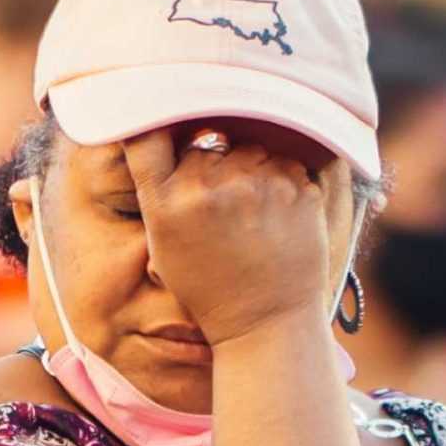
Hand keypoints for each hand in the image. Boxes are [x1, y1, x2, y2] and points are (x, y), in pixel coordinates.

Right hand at [123, 128, 332, 345]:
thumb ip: (160, 187)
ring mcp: (256, 185)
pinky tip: (277, 217)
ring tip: (253, 215)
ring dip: (251, 168)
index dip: (158, 122)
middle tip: (225, 208)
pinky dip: (282, 180)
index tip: (167, 122)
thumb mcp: (164, 243)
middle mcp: (208, 187)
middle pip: (209, 141)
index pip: (148, 133)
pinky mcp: (297, 188)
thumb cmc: (210, 285)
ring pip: (251, 147)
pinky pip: (286, 161)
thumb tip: (164, 123)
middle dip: (215, 161)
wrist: (266, 324)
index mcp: (167, 202)